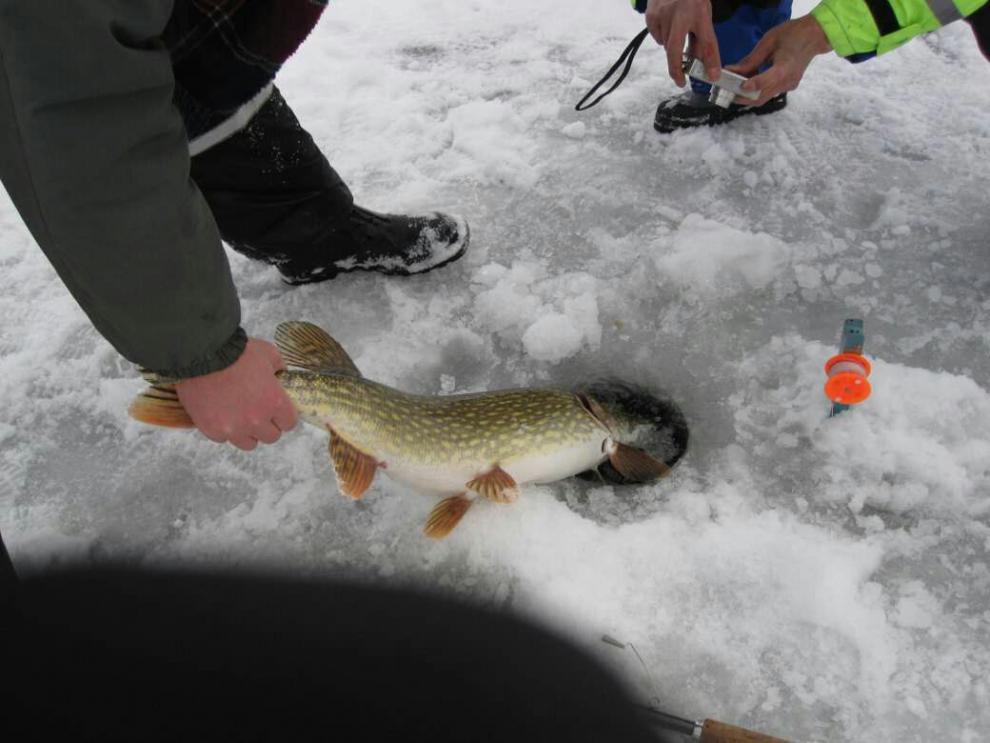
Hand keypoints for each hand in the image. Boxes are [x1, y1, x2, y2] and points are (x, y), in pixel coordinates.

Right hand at [176, 338, 297, 450]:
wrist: (202, 354)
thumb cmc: (237, 352)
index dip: (284, 416)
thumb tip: (282, 375)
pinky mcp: (212, 430)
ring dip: (248, 432)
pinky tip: (221, 414)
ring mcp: (233, 428)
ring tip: (240, 417)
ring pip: (248, 443)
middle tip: (259, 413)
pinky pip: (224, 438)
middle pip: (271, 437)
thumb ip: (279, 368)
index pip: (289, 423)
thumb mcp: (268, 353)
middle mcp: (256, 420)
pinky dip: (224, 429)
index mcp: (274, 403)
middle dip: (268, 425)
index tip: (278, 411)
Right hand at [645, 0, 719, 87]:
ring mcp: (662, 15)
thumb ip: (701, 38)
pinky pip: (657, 37)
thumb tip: (700, 62)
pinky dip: (662, 36)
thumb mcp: (702, 14)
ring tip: (678, 31)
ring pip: (666, 44)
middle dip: (676, 70)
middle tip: (680, 80)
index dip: (710, 61)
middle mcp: (679, 13)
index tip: (712, 76)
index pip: (707, 41)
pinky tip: (667, 24)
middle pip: (675, 51)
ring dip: (672, 46)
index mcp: (699, 12)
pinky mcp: (651, 16)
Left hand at [728, 15, 831, 106]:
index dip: (752, 85)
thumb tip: (732, 70)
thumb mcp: (769, 41)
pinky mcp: (787, 87)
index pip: (767, 80)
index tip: (738, 86)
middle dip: (741, 97)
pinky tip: (747, 82)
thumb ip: (751, 59)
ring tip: (732, 86)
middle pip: (761, 97)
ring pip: (763, 98)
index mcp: (785, 67)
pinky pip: (768, 92)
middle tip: (725, 91)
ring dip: (746, 95)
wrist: (815, 36)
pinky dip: (756, 90)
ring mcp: (788, 86)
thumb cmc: (792, 34)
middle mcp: (787, 82)